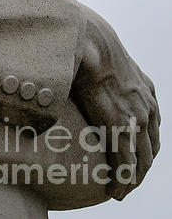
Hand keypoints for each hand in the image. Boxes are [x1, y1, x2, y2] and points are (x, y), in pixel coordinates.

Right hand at [72, 6, 159, 200]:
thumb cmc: (92, 47)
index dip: (144, 149)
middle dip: (141, 169)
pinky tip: (115, 191)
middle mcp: (148, 109)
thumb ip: (107, 72)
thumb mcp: (109, 61)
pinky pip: (126, 164)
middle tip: (128, 182)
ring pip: (142, 162)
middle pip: (150, 149)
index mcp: (147, 93)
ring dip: (133, 181)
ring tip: (120, 192)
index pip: (152, 130)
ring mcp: (138, 120)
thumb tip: (85, 70)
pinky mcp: (122, 128)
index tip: (134, 160)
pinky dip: (122, 181)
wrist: (91, 43)